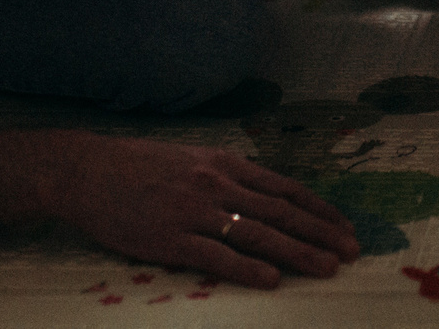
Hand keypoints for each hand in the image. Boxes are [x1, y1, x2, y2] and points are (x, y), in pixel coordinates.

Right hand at [50, 134, 357, 286]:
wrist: (86, 171)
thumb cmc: (138, 166)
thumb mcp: (192, 159)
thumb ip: (228, 176)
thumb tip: (266, 195)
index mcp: (225, 164)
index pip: (284, 188)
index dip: (319, 209)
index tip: (344, 226)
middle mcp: (216, 183)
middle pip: (280, 211)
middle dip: (320, 233)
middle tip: (352, 251)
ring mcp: (193, 210)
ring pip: (257, 232)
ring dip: (297, 251)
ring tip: (327, 267)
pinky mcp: (169, 238)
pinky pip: (216, 255)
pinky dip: (248, 268)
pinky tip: (272, 279)